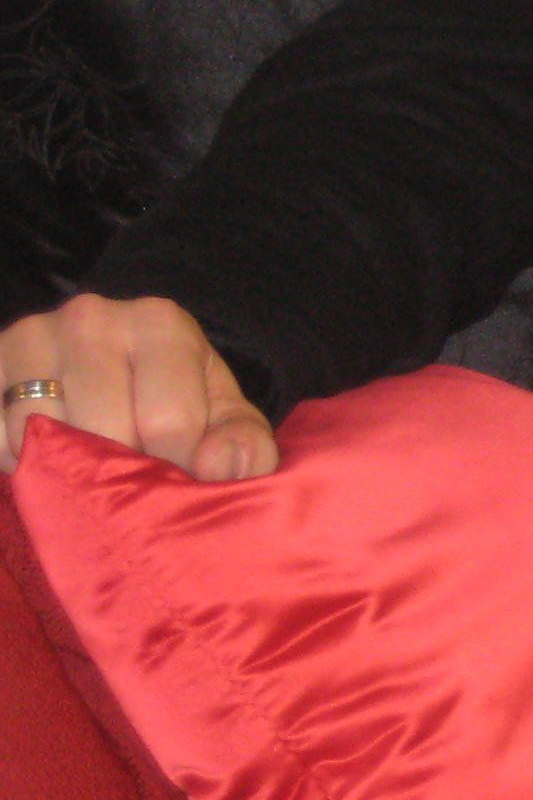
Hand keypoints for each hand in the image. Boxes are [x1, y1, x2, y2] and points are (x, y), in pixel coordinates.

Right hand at [0, 294, 276, 480]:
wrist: (110, 375)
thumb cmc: (176, 401)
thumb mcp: (222, 418)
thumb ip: (244, 444)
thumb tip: (220, 469)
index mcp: (161, 322)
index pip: (169, 420)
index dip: (176, 468)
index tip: (177, 480)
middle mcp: (91, 316)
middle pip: (104, 429)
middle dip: (121, 471)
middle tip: (129, 483)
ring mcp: (30, 335)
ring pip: (43, 433)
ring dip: (66, 469)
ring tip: (88, 468)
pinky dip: (18, 460)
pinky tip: (45, 456)